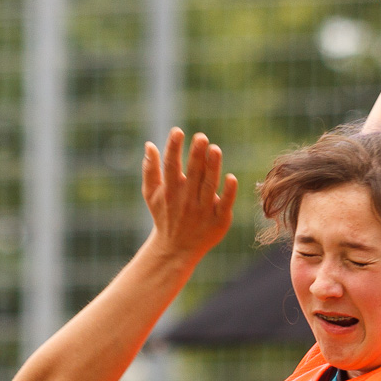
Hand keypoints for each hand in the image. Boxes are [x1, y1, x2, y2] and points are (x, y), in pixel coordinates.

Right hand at [141, 128, 237, 264]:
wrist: (176, 250)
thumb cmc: (164, 216)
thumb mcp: (151, 195)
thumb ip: (150, 170)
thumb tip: (149, 144)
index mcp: (170, 190)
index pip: (171, 166)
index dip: (173, 148)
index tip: (177, 131)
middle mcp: (186, 199)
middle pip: (193, 174)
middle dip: (196, 155)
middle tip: (201, 137)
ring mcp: (203, 210)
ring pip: (209, 186)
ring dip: (212, 167)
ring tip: (215, 149)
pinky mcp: (219, 220)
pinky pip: (224, 204)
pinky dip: (228, 192)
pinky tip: (231, 177)